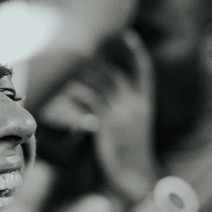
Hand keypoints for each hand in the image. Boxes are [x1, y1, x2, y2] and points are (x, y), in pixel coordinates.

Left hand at [57, 32, 157, 203]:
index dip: (136, 52)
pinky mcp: (107, 123)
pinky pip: (88, 100)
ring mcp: (122, 112)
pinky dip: (76, 95)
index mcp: (145, 103)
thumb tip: (107, 97)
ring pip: (99, 82)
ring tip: (69, 74)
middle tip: (81, 55)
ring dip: (82, 76)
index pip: (144, 70)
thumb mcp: (136, 127)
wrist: (135, 176)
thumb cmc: (132, 154)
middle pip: (114, 72)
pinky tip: (65, 94)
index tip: (127, 35)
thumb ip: (126, 109)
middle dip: (97, 62)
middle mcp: (135, 103)